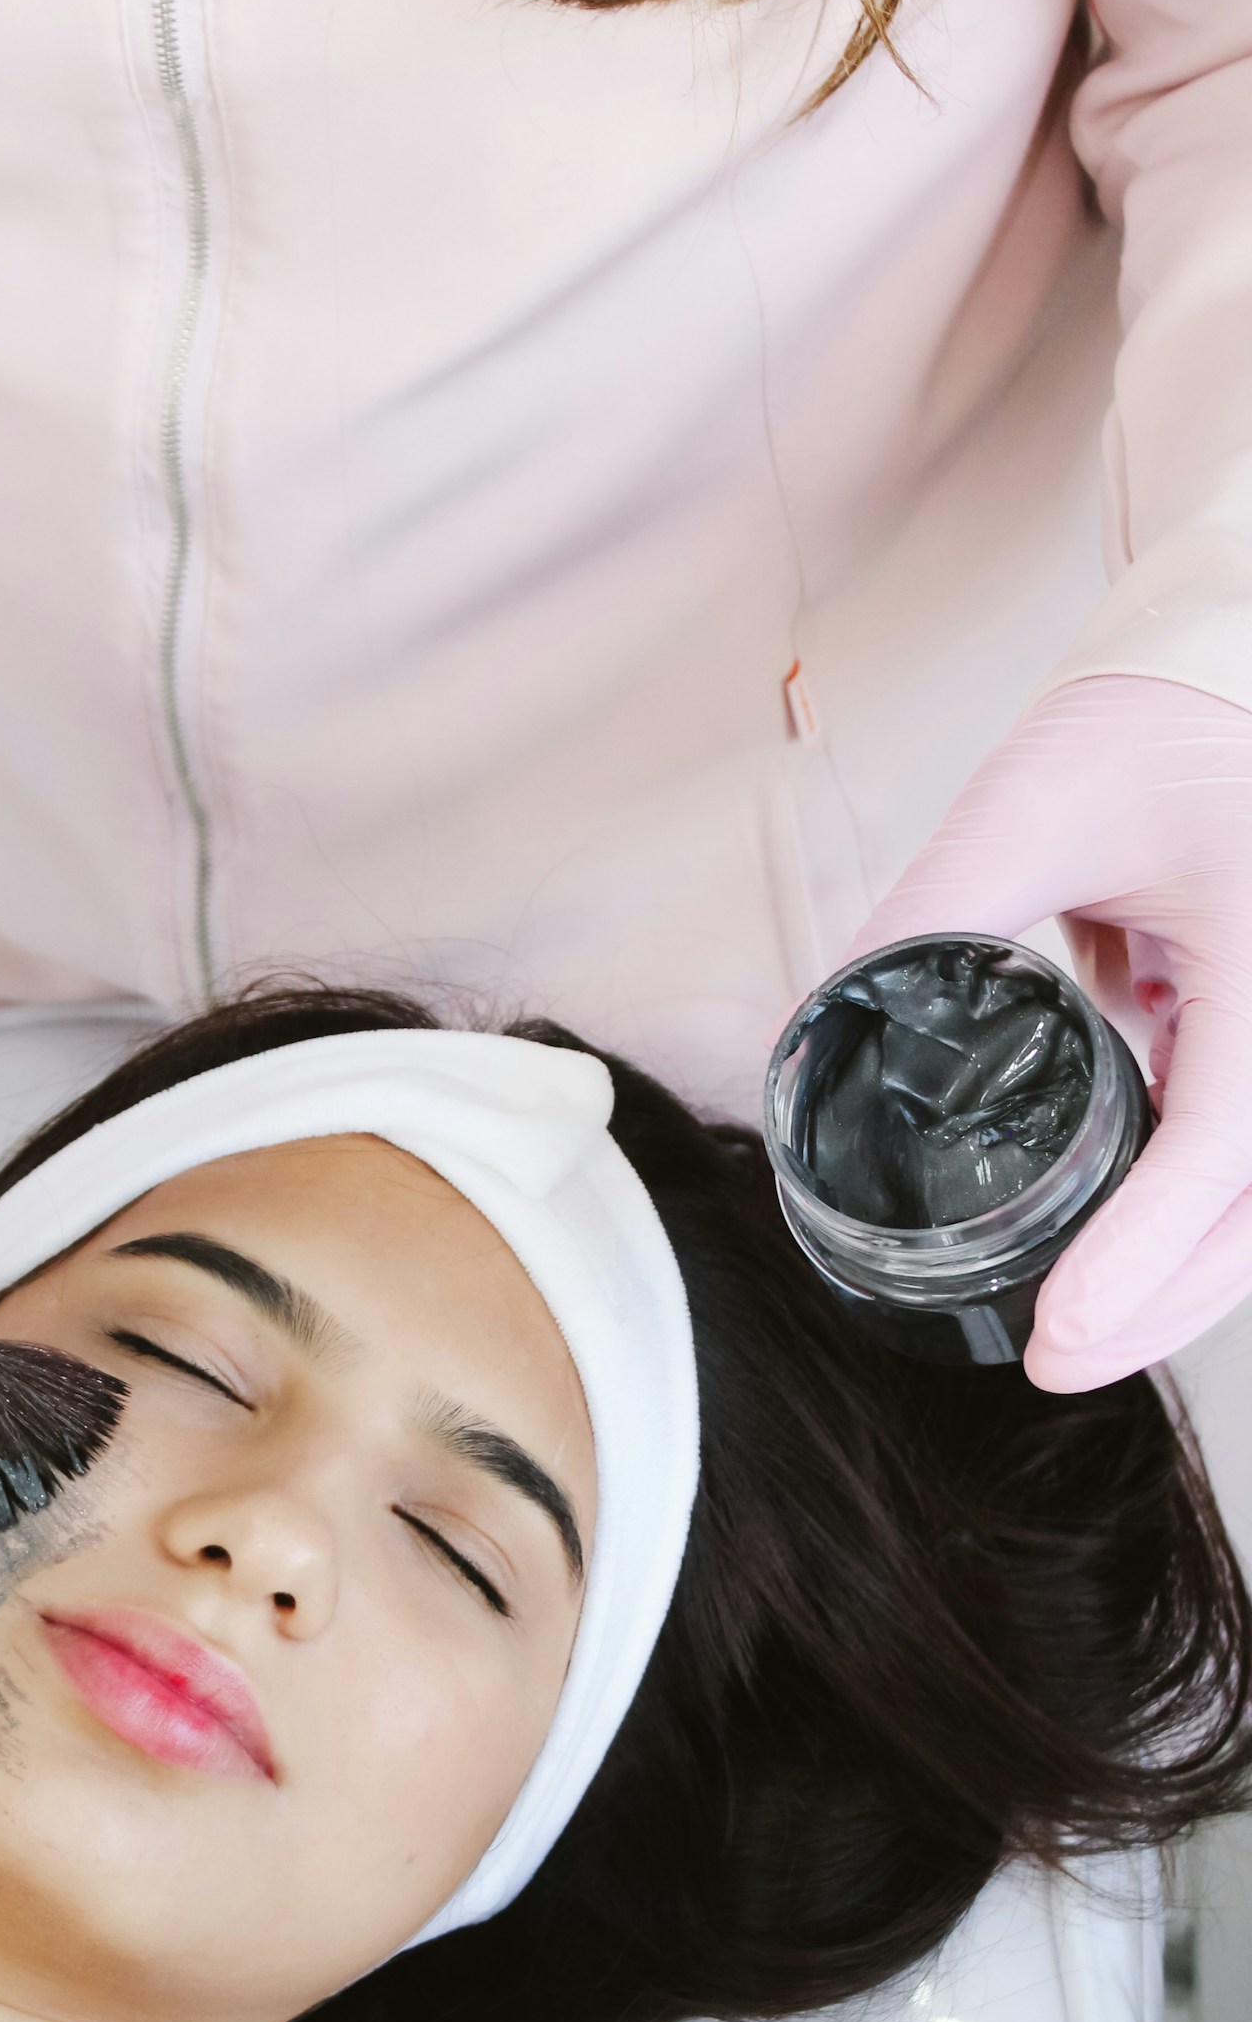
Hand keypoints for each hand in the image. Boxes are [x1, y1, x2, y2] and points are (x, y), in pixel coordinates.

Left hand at [849, 675, 1251, 1390]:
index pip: (1223, 1143)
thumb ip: (929, 917)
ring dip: (1178, 1272)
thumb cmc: (1152, 715)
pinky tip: (1113, 1248)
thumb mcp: (1030, 805)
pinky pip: (1248, 1148)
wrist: (1238, 658)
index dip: (1142, 1252)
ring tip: (1076, 1332)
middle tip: (1055, 1363)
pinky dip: (1188, 1209)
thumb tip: (812, 1032)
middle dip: (1161, 1303)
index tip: (1062, 1329)